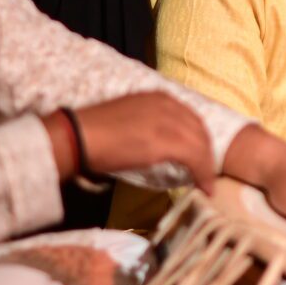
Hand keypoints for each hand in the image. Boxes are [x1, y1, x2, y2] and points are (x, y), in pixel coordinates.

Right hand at [62, 92, 218, 188]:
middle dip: (206, 154)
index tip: (200, 157)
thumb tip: (159, 144)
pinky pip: (195, 158)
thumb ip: (149, 124)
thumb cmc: (94, 131)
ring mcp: (169, 121)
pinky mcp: (166, 141)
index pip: (191, 118)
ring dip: (207, 167)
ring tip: (206, 184)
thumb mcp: (129, 118)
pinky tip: (203, 187)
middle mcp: (168, 104)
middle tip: (206, 173)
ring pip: (200, 145)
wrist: (78, 136)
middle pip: (200, 130)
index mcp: (159, 97)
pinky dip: (203, 173)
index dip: (198, 139)